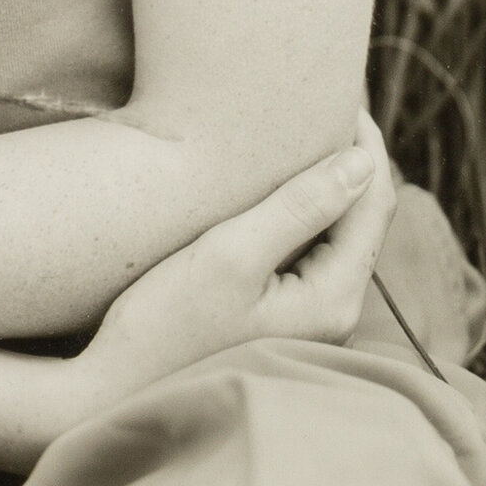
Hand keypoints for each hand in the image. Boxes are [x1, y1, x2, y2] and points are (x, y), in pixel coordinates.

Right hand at [70, 112, 395, 412]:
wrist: (112, 391)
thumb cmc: (163, 325)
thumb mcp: (230, 254)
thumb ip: (300, 207)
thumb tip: (362, 161)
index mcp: (333, 298)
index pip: (373, 201)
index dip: (362, 142)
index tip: (337, 94)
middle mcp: (333, 313)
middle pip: (362, 216)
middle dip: (348, 158)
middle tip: (319, 103)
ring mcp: (307, 319)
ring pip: (336, 232)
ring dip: (322, 183)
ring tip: (294, 134)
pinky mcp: (279, 317)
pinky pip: (309, 251)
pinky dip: (300, 211)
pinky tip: (269, 186)